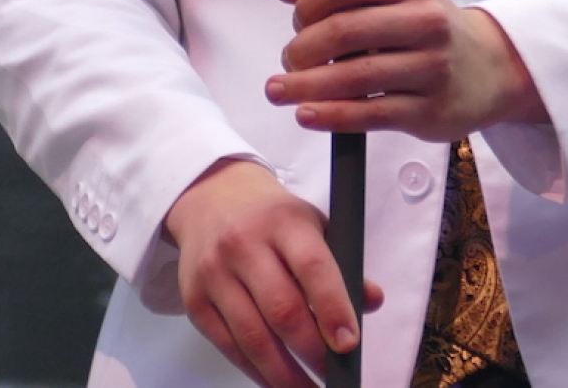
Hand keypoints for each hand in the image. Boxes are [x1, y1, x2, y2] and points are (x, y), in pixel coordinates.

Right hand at [164, 158, 383, 387]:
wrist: (212, 198)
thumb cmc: (271, 219)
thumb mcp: (311, 225)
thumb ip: (341, 264)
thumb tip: (372, 301)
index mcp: (283, 222)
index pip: (312, 266)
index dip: (333, 307)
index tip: (349, 343)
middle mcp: (244, 244)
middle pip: (281, 309)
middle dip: (312, 351)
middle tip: (333, 375)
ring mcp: (215, 272)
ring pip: (252, 336)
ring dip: (284, 375)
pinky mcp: (195, 300)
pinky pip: (228, 346)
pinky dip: (255, 371)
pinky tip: (275, 381)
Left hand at [263, 0, 547, 139]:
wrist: (488, 68)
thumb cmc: (422, 26)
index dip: (308, 3)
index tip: (299, 20)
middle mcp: (425, 19)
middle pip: (344, 31)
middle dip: (302, 48)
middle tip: (290, 60)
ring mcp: (431, 66)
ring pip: (354, 78)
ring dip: (305, 86)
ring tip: (278, 89)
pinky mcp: (429, 110)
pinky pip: (369, 114)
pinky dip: (330, 115)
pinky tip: (306, 113)